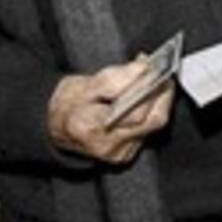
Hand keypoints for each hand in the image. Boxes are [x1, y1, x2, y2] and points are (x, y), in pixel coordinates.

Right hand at [47, 58, 174, 163]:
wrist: (56, 128)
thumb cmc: (68, 104)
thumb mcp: (85, 84)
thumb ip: (117, 76)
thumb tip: (144, 67)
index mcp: (91, 126)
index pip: (134, 112)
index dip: (150, 90)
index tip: (156, 71)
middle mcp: (107, 146)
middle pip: (152, 121)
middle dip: (162, 94)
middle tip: (164, 74)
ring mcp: (118, 154)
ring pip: (153, 126)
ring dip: (160, 101)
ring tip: (159, 81)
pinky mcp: (126, 155)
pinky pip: (148, 131)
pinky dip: (152, 111)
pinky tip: (149, 97)